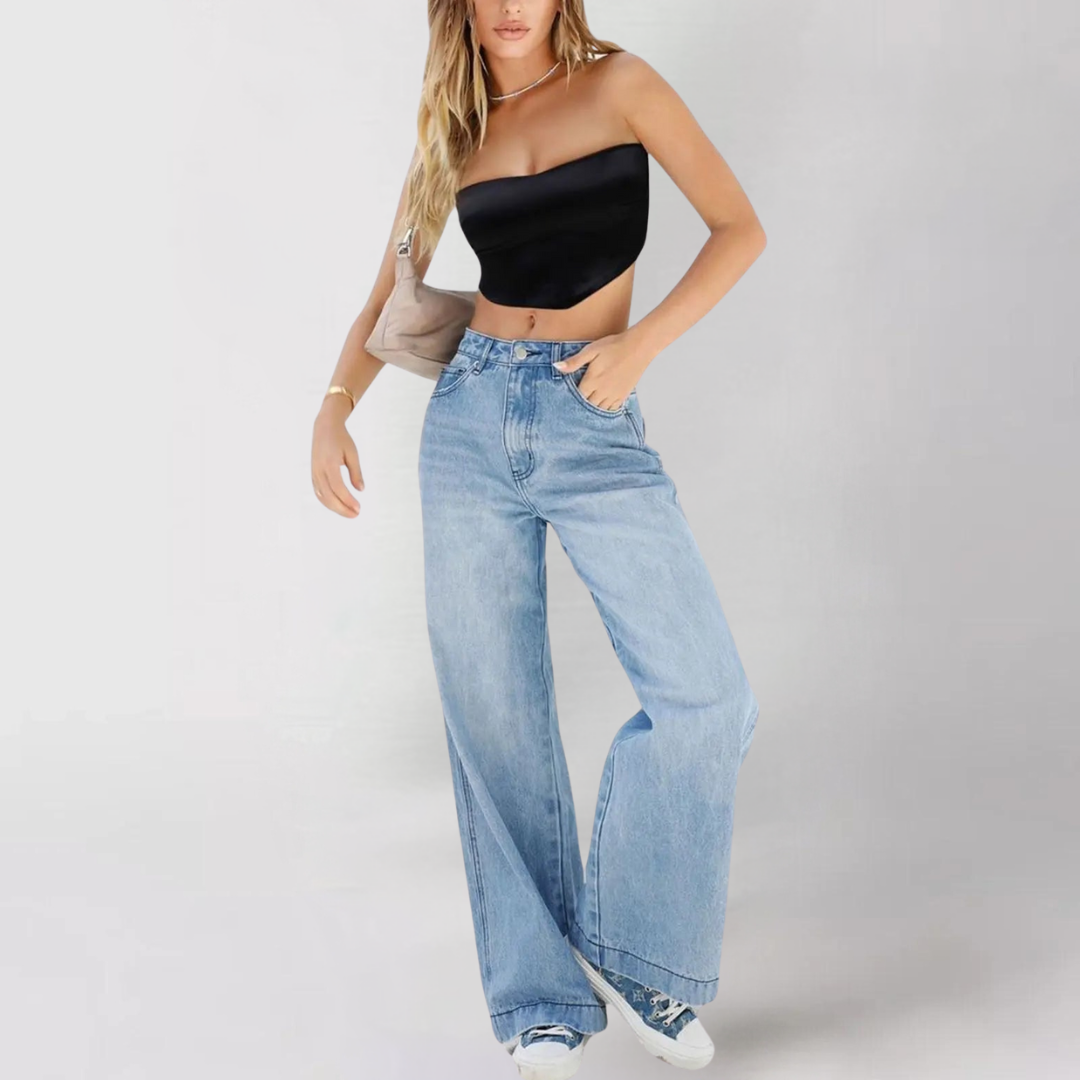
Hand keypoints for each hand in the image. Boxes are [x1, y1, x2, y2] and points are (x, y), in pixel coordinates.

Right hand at [312, 397, 363, 516]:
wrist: (324, 427)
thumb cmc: (341, 439)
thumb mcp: (352, 453)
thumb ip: (356, 472)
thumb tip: (360, 490)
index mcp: (329, 463)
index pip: (338, 487)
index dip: (347, 500)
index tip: (358, 508)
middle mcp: (319, 470)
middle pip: (329, 496)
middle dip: (342, 508)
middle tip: (356, 514)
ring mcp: (314, 473)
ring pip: (322, 497)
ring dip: (335, 508)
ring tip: (349, 513)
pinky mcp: (313, 475)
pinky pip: (319, 492)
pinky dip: (327, 502)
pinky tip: (338, 506)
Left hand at [552, 329, 652, 411]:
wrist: (639, 347)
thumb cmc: (614, 346)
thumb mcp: (591, 350)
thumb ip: (574, 361)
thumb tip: (556, 366)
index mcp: (592, 381)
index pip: (576, 397)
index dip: (570, 399)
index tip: (564, 400)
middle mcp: (602, 391)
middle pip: (587, 406)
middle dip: (580, 407)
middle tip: (572, 408)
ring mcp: (614, 394)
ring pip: (599, 410)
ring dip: (592, 410)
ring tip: (585, 410)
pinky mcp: (623, 395)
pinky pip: (612, 409)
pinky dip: (605, 411)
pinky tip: (600, 408)